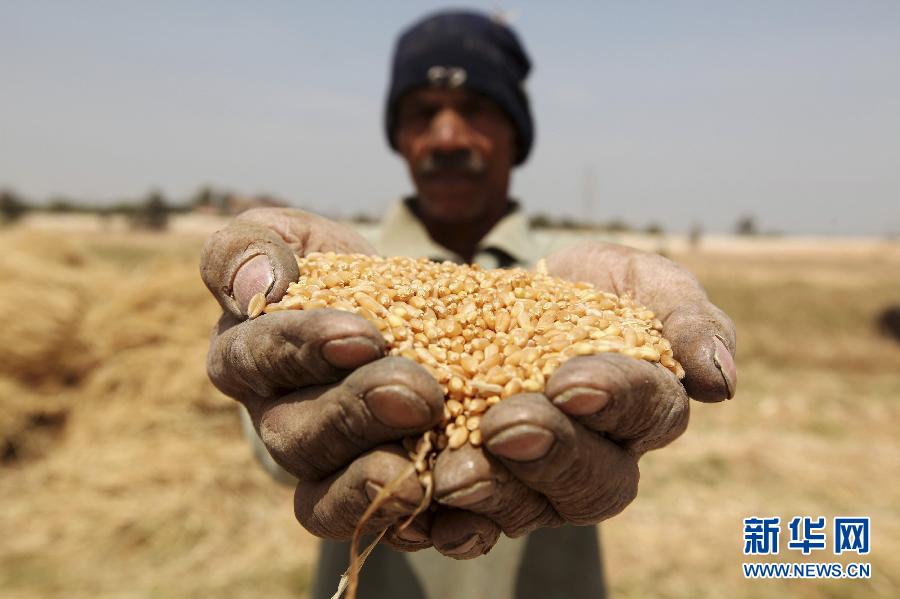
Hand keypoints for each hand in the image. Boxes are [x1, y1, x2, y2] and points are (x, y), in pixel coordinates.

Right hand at [201, 208, 478, 552]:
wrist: (395, 316)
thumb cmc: (331, 270)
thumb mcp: (290, 237)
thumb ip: (251, 247)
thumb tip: (255, 284)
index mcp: (246, 355)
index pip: (257, 355)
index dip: (304, 348)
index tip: (363, 335)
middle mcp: (277, 420)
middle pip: (299, 433)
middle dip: (357, 413)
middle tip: (418, 394)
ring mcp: (320, 469)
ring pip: (327, 495)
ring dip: (376, 479)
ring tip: (425, 462)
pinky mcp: (366, 499)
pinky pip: (378, 527)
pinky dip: (412, 523)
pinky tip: (454, 512)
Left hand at [431, 241, 735, 538]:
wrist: (500, 302)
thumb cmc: (583, 289)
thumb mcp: (636, 280)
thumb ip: (684, 318)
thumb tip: (719, 381)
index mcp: (643, 409)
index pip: (647, 412)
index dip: (615, 400)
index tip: (572, 383)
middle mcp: (595, 460)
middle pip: (590, 480)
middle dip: (549, 453)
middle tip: (505, 427)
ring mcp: (534, 483)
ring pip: (526, 509)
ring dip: (491, 495)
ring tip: (452, 474)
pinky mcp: (477, 492)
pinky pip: (465, 524)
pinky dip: (443, 524)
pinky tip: (419, 513)